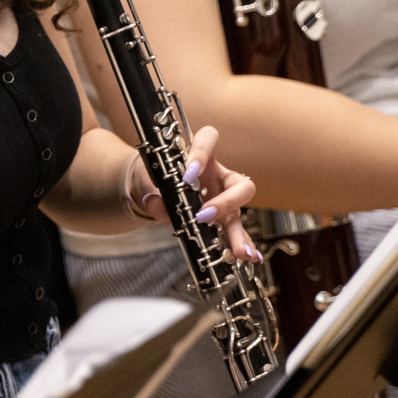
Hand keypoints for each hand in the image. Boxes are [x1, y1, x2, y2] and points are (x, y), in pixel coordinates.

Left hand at [125, 125, 261, 261]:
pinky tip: (248, 257)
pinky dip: (240, 244)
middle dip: (226, 202)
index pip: (209, 139)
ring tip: (241, 253)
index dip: (202, 152)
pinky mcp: (222, 220)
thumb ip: (152, 191)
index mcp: (200, 156)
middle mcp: (217, 177)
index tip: (188, 173)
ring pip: (239, 214)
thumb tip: (156, 202)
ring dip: (239, 233)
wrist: (152, 192)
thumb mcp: (148, 182)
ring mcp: (223, 199)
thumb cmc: (154, 179)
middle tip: (205, 216)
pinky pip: (236, 232)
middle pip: (238, 183)